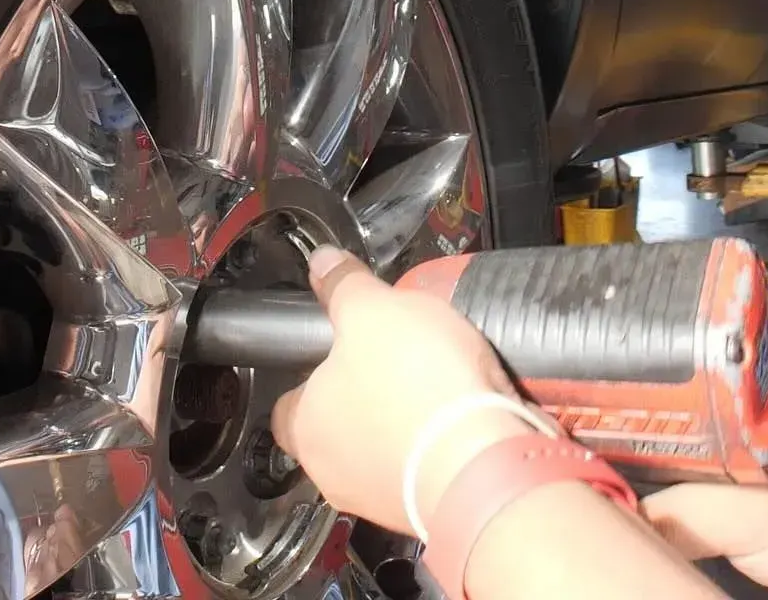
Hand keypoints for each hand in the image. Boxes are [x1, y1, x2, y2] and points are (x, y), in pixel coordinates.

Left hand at [270, 248, 531, 533]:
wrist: (480, 455)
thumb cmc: (417, 386)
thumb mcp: (372, 309)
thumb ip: (342, 286)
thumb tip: (322, 263)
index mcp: (306, 424)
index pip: (288, 404)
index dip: (310, 374)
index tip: (332, 352)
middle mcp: (333, 470)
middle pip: (337, 426)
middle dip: (364, 395)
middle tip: (394, 358)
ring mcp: (379, 494)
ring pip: (382, 448)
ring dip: (403, 421)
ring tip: (437, 380)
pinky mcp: (425, 505)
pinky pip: (425, 467)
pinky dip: (438, 443)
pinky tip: (461, 412)